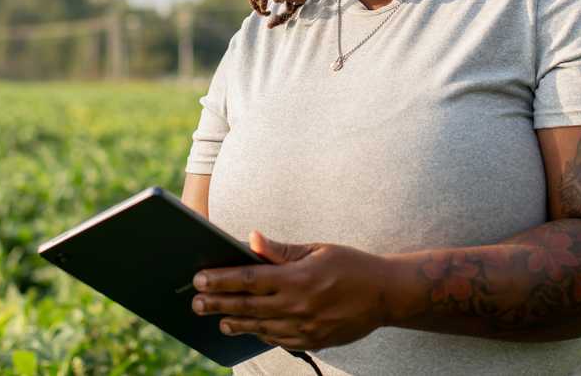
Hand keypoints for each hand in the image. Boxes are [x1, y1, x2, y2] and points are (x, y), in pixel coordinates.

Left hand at [192, 230, 390, 350]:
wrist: (385, 295)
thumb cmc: (351, 265)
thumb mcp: (317, 249)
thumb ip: (280, 250)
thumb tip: (251, 239)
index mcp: (297, 278)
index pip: (248, 280)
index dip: (221, 280)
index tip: (199, 279)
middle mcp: (297, 306)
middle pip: (247, 306)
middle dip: (217, 303)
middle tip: (195, 303)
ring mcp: (304, 328)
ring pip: (259, 327)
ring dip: (234, 322)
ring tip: (216, 318)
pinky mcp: (312, 341)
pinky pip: (277, 339)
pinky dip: (259, 333)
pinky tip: (247, 327)